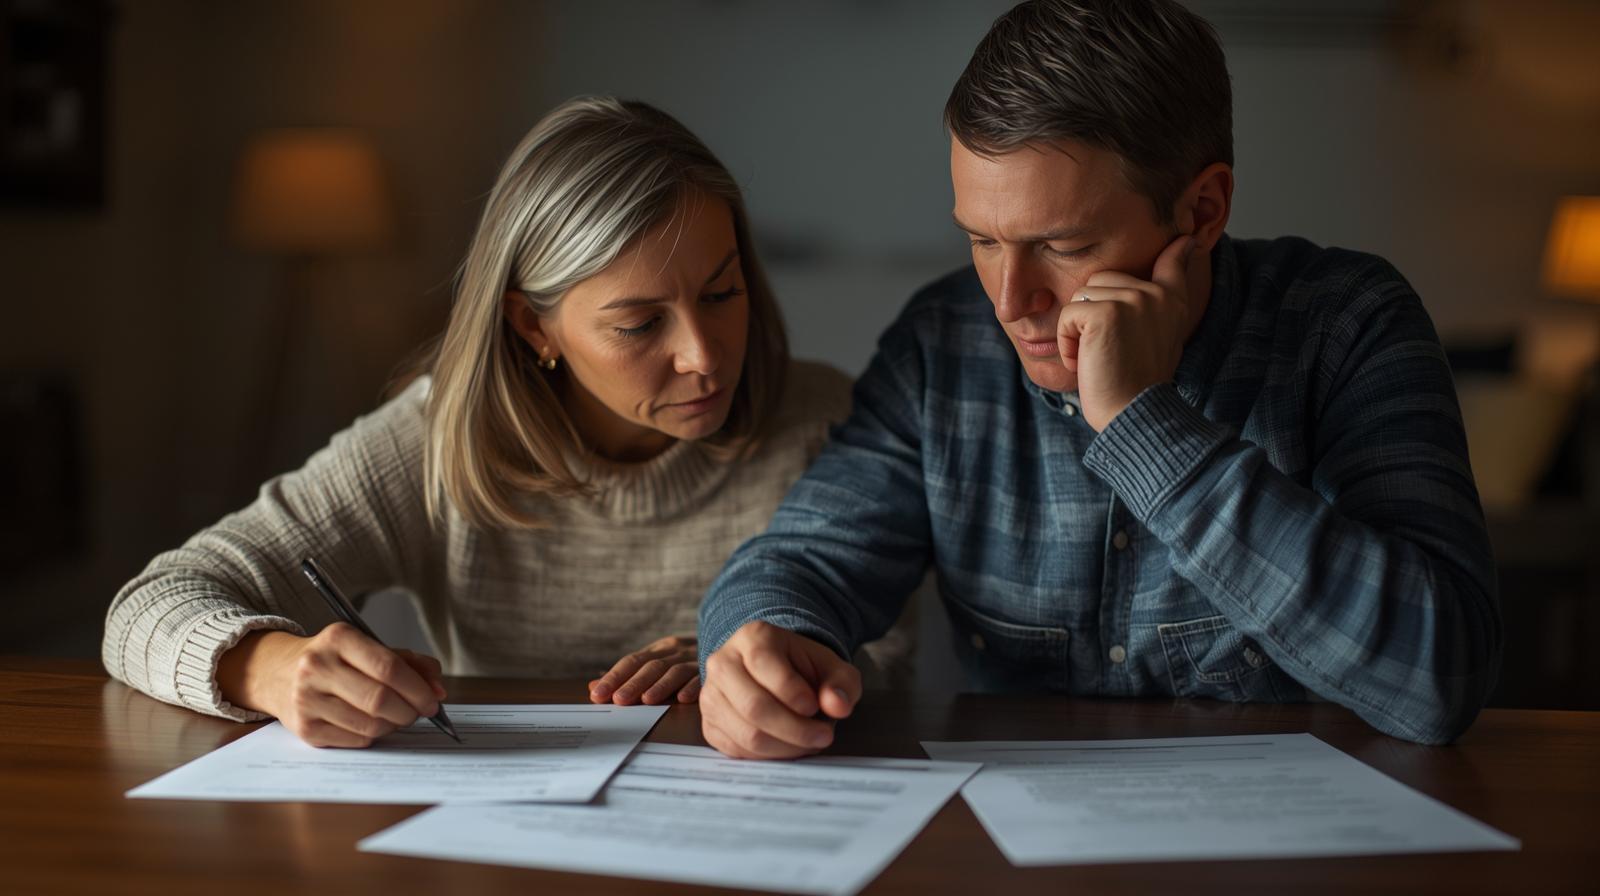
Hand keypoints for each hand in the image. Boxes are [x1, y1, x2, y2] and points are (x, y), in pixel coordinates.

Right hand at [217, 625, 446, 747]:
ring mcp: (307, 700)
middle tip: (420, 712)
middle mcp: (317, 667)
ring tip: (396, 716)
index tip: (433, 699)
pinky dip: (374, 735)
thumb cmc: (335, 660)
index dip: (418, 688)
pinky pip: (356, 740)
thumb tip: (439, 689)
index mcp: (338, 638)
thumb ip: (409, 662)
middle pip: (380, 699)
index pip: (388, 667)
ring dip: (394, 724)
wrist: (277, 673)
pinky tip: (372, 723)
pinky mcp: (305, 729)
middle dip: (410, 710)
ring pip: (370, 724)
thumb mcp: (368, 647)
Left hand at [589, 634, 700, 704]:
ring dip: (660, 686)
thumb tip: (592, 686)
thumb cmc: (683, 659)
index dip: (614, 677)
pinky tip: (683, 698)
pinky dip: (693, 687)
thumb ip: (625, 674)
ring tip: (647, 700)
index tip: (597, 694)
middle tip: (618, 700)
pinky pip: (702, 677)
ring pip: (674, 671)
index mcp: (658, 649)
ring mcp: (693, 658)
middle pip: (651, 666)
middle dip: (633, 684)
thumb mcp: (654, 661)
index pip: (631, 661)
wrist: (725, 638)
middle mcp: (674, 651)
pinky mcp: (711, 669)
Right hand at [700, 621, 860, 759]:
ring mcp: (711, 695)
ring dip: (785, 747)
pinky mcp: (709, 724)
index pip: (764, 664)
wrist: (780, 676)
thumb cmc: (805, 670)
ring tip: (809, 743)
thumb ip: (841, 683)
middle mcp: (723, 662)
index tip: (816, 707)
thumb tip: (838, 706)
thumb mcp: (832, 668)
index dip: (793, 692)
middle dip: (795, 729)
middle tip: (823, 736)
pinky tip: (788, 747)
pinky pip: (737, 750)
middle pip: (753, 705)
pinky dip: (768, 756)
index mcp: (752, 637)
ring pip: (746, 734)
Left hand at [1056, 234, 1197, 430]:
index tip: (1185, 238)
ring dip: (1076, 332)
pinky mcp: (1106, 313)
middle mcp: (1155, 295)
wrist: (1133, 415)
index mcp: (1171, 302)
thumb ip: (1157, 311)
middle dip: (1090, 316)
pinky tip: (1086, 364)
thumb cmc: (1138, 387)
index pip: (1173, 265)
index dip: (1177, 251)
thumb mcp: (1159, 342)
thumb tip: (1160, 296)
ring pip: (1080, 297)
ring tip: (1097, 359)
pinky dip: (1067, 344)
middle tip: (1107, 353)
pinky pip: (1068, 316)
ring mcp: (1132, 300)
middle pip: (1100, 280)